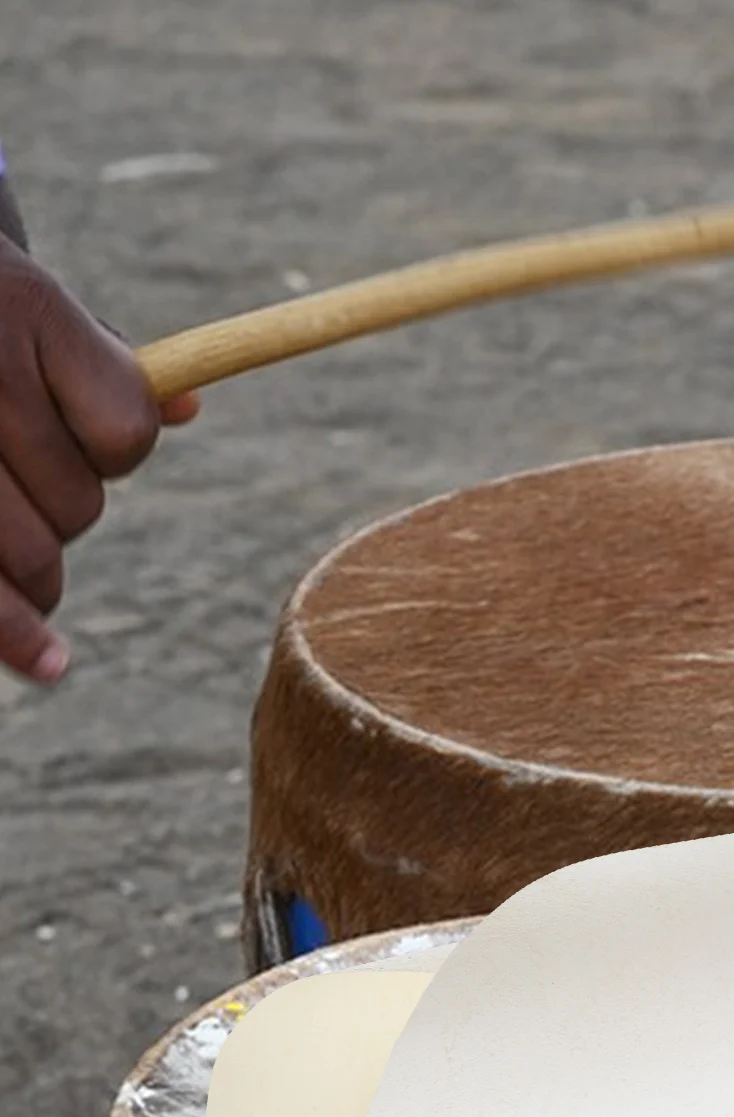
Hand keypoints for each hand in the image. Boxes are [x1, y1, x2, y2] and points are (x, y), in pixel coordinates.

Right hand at [0, 236, 197, 683]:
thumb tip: (189, 408)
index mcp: (26, 312)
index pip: (125, 434)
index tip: (86, 436)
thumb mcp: (34, 311)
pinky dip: (13, 633)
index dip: (119, 451)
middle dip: (65, 507)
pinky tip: (49, 663)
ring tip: (25, 552)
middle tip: (27, 475)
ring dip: (36, 568)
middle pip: (76, 504)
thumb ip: (103, 363)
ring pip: (32, 553)